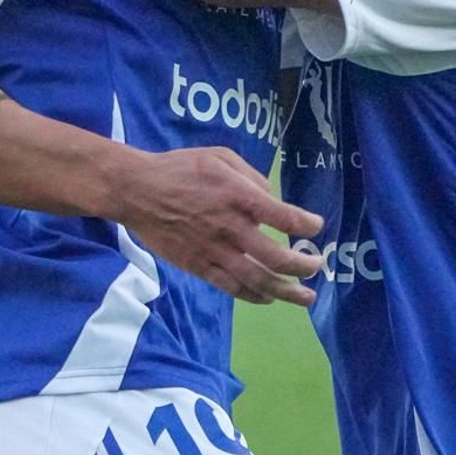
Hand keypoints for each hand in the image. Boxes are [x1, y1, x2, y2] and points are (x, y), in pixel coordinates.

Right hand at [116, 145, 323, 306]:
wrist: (136, 191)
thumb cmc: (180, 169)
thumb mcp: (220, 157)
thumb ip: (251, 176)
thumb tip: (271, 199)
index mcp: (238, 196)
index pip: (284, 217)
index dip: (307, 225)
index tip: (316, 226)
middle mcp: (231, 227)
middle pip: (277, 257)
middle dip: (304, 266)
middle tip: (318, 266)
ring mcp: (214, 251)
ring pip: (257, 280)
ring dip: (287, 292)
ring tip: (306, 297)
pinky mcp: (199, 266)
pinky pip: (232, 287)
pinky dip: (254, 296)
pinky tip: (269, 297)